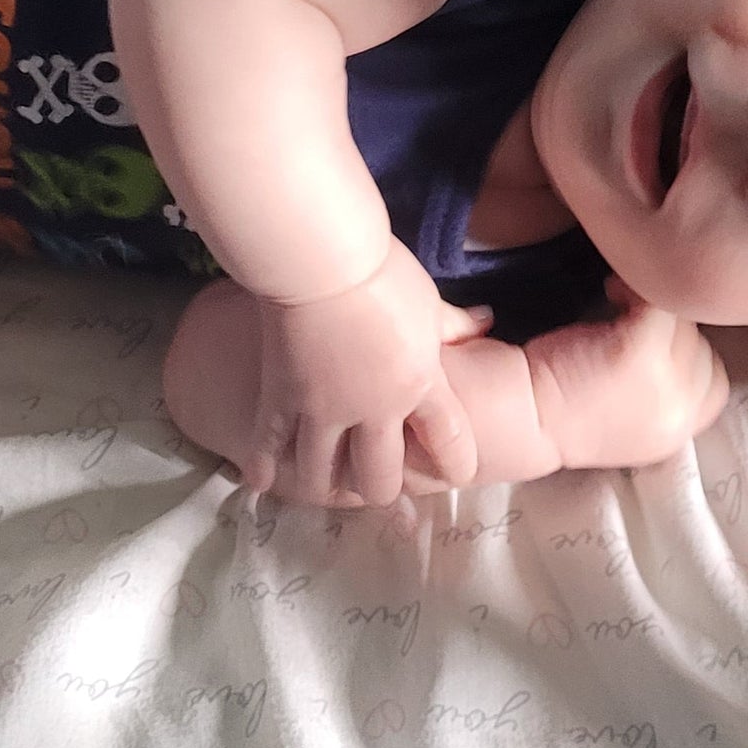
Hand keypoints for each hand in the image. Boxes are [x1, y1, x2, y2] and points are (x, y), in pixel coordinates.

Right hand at [243, 239, 481, 505]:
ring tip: (326, 485)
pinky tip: (260, 483)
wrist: (321, 259)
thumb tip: (486, 321)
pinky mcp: (281, 397)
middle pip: (380, 476)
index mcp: (420, 384)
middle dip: (382, 488)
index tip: (455, 475)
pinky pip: (270, 443)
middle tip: (378, 483)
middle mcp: (374, 410)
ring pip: (323, 474)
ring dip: (326, 485)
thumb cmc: (382, 272)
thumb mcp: (428, 300)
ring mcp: (324, 409)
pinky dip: (264, 465)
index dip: (454, 465)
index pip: (448, 442)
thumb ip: (453, 323)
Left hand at [526, 280, 729, 468]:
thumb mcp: (628, 417)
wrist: (515, 419)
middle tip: (630, 319)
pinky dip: (633, 288)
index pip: (715, 383)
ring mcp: (664, 384)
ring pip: (683, 322)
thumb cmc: (559, 410)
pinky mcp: (639, 353)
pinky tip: (608, 291)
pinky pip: (658, 301)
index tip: (653, 342)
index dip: (687, 354)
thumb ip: (662, 394)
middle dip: (671, 329)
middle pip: (702, 349)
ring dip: (653, 305)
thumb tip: (682, 345)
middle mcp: (679, 417)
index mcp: (676, 435)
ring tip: (618, 303)